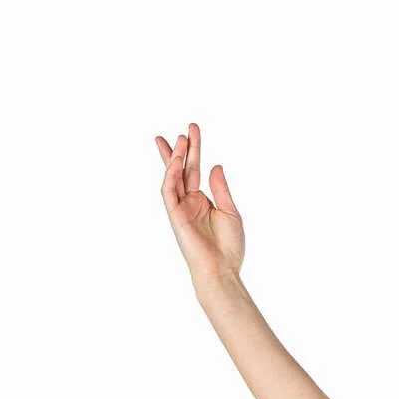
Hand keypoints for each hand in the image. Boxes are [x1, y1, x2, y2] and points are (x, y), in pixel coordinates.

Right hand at [154, 122, 245, 285]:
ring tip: (180, 140)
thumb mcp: (230, 211)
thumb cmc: (229, 246)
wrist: (222, 269)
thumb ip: (221, 188)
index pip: (194, 170)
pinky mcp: (175, 216)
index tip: (193, 131)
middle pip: (182, 170)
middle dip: (182, 149)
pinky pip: (168, 192)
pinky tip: (176, 162)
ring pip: (174, 178)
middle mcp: (189, 202)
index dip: (194, 150)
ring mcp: (180, 209)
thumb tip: (215, 165)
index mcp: (202, 201)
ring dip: (176, 158)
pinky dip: (171, 176)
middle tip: (185, 129)